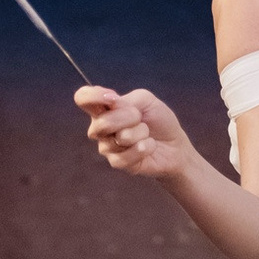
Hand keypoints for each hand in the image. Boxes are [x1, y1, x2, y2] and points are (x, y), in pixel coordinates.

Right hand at [72, 86, 197, 181]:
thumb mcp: (146, 100)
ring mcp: (107, 146)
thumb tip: (111, 104)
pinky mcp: (117, 162)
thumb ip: (127, 99)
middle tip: (140, 117)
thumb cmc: (158, 119)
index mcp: (103, 107)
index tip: (114, 98)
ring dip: (141, 133)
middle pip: (101, 122)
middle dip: (128, 118)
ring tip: (146, 133)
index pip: (83, 97)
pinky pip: (125, 157)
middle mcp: (100, 127)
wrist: (175, 143)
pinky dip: (143, 148)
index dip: (94, 96)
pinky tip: (149, 146)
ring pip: (120, 138)